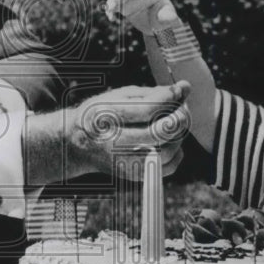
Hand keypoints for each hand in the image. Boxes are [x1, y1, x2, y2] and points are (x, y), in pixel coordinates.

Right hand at [68, 81, 190, 177]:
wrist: (79, 144)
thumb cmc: (102, 114)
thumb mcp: (120, 96)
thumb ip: (153, 93)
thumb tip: (184, 88)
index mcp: (106, 116)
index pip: (147, 109)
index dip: (169, 98)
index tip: (177, 90)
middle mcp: (114, 142)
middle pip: (158, 133)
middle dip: (179, 117)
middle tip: (182, 108)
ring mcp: (124, 161)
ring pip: (166, 152)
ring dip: (179, 135)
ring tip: (175, 123)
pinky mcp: (133, 174)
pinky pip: (167, 167)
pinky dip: (177, 152)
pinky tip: (170, 139)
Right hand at [105, 0, 179, 34]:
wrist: (158, 24)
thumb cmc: (165, 18)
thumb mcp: (168, 18)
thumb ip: (169, 17)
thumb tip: (172, 19)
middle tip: (112, 6)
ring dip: (111, 3)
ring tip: (110, 12)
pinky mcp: (124, 6)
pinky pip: (114, 5)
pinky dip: (110, 10)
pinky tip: (111, 18)